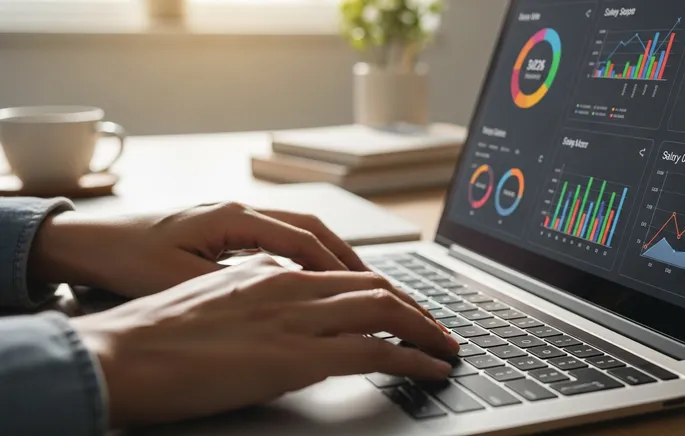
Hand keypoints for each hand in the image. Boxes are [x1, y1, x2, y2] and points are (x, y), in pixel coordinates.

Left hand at [29, 201, 367, 297]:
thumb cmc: (125, 257)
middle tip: (376, 282)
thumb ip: (232, 284)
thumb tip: (282, 294)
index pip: (302, 239)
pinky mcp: (224, 229)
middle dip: (345, 254)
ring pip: (298, 229)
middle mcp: (239, 209)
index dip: (336, 265)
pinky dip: (305, 255)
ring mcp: (233, 217)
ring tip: (355, 279)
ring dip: (329, 253)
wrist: (87, 242)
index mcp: (232, 217)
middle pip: (310, 226)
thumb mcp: (178, 279)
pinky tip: (312, 276)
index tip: (365, 289)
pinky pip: (279, 238)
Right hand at [71, 256, 459, 426]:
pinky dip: (412, 357)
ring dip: (424, 330)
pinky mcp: (296, 355)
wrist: (117, 354)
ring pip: (384, 310)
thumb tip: (280, 325)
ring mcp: (295, 317)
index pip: (345, 275)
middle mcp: (289, 285)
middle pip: (375, 286)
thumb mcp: (212, 308)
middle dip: (415, 308)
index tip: (404, 310)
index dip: (383, 292)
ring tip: (447, 348)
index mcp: (268, 273)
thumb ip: (254, 309)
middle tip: (439, 330)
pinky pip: (374, 350)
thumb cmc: (151, 338)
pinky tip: (430, 368)